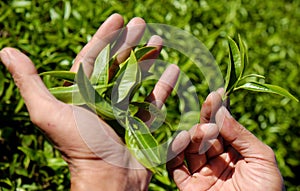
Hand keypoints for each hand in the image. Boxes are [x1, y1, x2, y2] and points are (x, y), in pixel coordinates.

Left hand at [0, 14, 178, 190]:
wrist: (109, 179)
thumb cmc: (80, 147)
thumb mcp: (49, 113)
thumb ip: (30, 82)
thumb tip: (7, 51)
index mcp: (81, 94)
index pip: (93, 57)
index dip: (105, 36)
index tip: (119, 18)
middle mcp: (101, 100)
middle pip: (117, 64)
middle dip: (129, 42)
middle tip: (142, 23)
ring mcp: (122, 111)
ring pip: (136, 78)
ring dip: (148, 59)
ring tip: (159, 41)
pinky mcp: (140, 122)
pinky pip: (153, 100)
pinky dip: (163, 85)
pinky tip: (173, 70)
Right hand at [167, 90, 284, 190]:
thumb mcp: (263, 160)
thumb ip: (241, 134)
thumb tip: (221, 112)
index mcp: (237, 154)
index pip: (225, 127)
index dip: (220, 111)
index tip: (217, 93)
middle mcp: (217, 161)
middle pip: (206, 134)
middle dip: (206, 119)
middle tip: (208, 107)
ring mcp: (202, 173)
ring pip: (190, 147)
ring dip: (193, 135)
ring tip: (203, 132)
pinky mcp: (188, 186)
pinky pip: (175, 167)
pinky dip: (174, 153)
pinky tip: (181, 140)